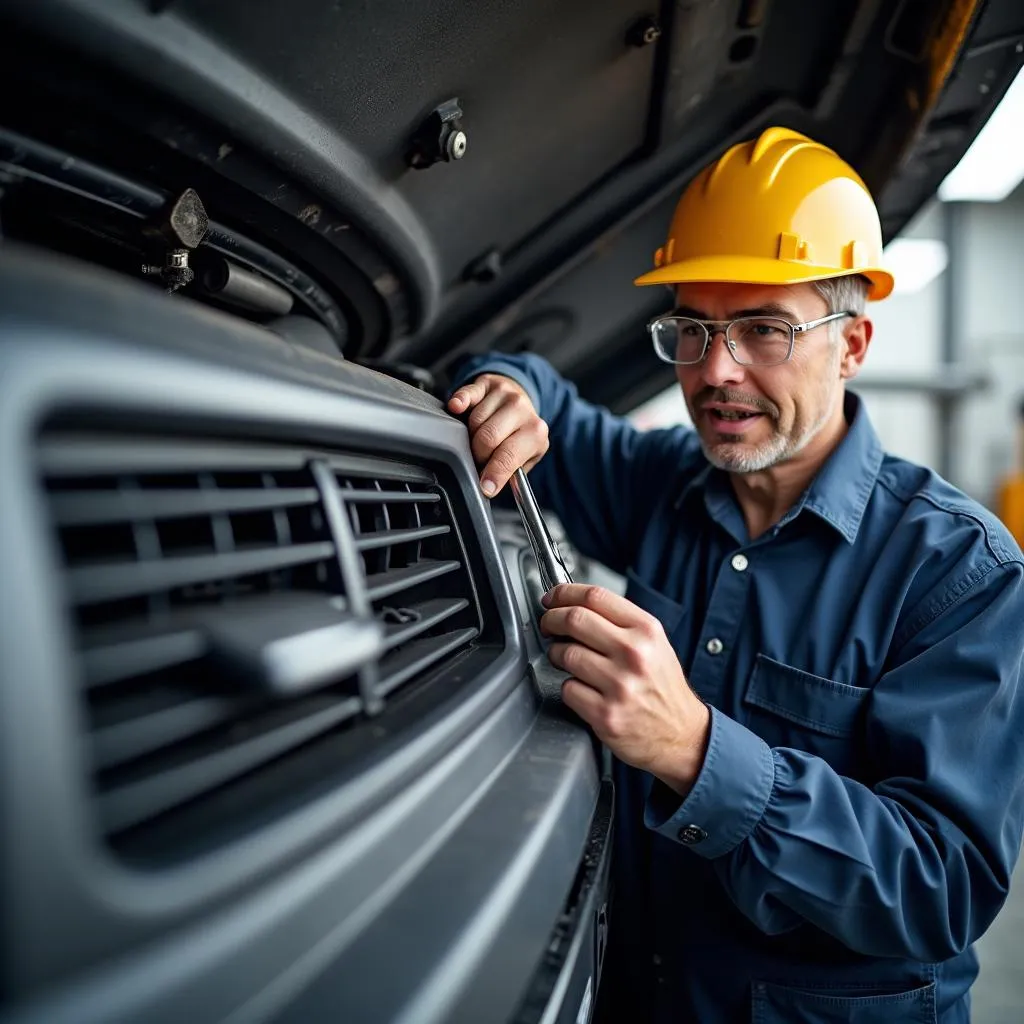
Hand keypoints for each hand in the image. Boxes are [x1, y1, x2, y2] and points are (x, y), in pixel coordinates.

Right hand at [447, 374, 548, 496]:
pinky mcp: (486, 384)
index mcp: (536, 433)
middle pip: (487, 438)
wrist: (520, 403)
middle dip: (478, 454)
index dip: (494, 474)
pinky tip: (456, 408)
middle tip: (480, 458)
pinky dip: (459, 402)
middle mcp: (522, 410)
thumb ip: (510, 472)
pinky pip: (467, 394)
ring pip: (474, 421)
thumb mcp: (525, 458)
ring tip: (477, 438)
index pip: (509, 456)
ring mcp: (505, 394)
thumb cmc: (519, 436)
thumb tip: (489, 486)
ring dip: (470, 435)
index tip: (485, 487)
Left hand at [541, 584, 710, 795]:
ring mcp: (620, 685)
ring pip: (565, 654)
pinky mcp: (606, 714)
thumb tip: (573, 604)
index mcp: (646, 631)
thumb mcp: (654, 643)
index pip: (595, 596)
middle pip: (574, 619)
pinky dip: (569, 687)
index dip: (564, 593)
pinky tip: (582, 689)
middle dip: (551, 619)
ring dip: (557, 655)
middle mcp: (635, 654)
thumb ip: (619, 621)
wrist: (682, 734)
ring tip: (566, 659)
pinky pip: (568, 689)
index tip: (553, 598)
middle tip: (548, 625)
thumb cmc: (662, 686)